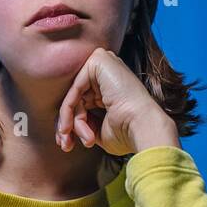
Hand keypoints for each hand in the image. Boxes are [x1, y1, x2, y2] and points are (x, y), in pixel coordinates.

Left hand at [55, 47, 180, 156]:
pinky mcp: (99, 61)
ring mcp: (104, 64)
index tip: (66, 145)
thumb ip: (83, 123)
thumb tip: (65, 128)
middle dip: (68, 124)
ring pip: (74, 95)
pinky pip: (75, 87)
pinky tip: (72, 126)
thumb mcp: (99, 131)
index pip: (82, 102)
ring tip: (86, 139)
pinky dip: (69, 109)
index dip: (71, 124)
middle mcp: (108, 72)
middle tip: (67, 145)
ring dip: (73, 121)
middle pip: (76, 98)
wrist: (142, 127)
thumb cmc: (126, 133)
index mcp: (111, 86)